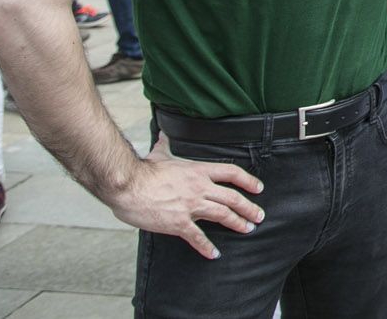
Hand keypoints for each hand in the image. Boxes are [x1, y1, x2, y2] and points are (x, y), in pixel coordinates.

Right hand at [105, 133, 264, 258]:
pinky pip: (197, 237)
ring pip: (222, 214)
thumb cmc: (142, 170)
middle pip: (232, 197)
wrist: (128, 186)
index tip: (259, 188)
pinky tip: (214, 254)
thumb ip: (166, 144)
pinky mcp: (178, 223)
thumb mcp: (159, 154)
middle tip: (259, 216)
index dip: (248, 180)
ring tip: (247, 229)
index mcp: (198, 171)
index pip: (231, 173)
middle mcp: (199, 188)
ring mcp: (190, 206)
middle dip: (249, 207)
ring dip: (237, 223)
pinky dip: (206, 247)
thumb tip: (164, 133)